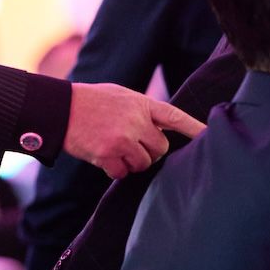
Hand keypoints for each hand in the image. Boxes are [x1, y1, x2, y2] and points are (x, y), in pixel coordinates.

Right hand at [64, 83, 204, 178]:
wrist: (60, 108)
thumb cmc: (91, 102)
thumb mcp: (121, 96)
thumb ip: (142, 111)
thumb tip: (162, 131)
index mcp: (141, 103)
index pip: (174, 117)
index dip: (194, 128)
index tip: (210, 136)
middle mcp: (135, 120)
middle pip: (161, 149)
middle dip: (149, 151)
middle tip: (130, 144)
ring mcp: (122, 138)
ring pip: (143, 164)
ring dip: (131, 161)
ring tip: (113, 147)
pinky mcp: (108, 154)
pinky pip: (122, 173)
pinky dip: (114, 169)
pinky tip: (102, 155)